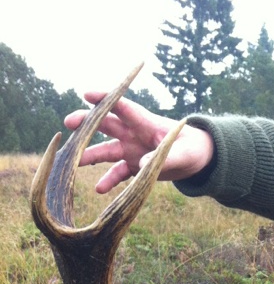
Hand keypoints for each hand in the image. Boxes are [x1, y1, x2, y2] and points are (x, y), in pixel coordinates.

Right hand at [64, 94, 214, 193]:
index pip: (123, 107)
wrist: (196, 160)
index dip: (105, 99)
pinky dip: (108, 180)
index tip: (87, 94)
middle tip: (68, 123)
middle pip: (106, 125)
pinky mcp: (134, 166)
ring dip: (89, 156)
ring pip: (106, 151)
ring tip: (73, 163)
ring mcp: (131, 150)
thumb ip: (164, 157)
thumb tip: (140, 165)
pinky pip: (117, 173)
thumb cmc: (192, 148)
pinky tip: (99, 189)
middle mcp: (133, 134)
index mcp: (145, 123)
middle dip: (86, 123)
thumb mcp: (183, 153)